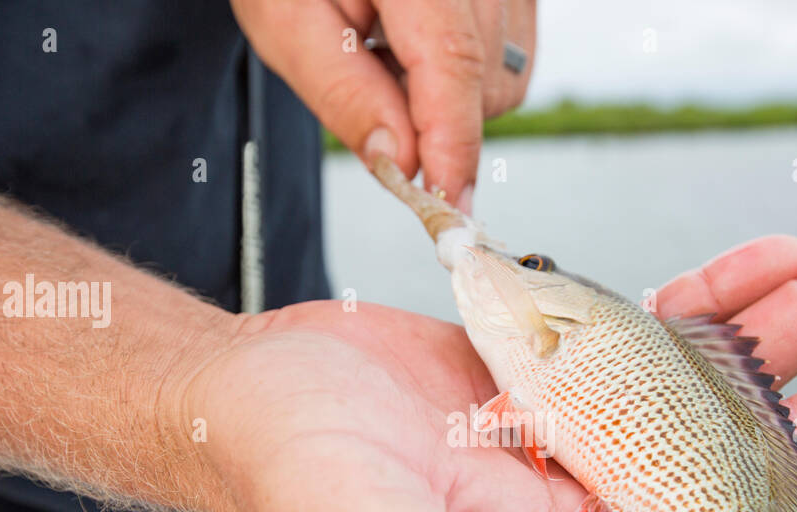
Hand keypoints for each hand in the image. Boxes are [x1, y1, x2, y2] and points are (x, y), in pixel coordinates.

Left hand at [231, 0, 535, 208]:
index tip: (446, 206)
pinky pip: (511, 54)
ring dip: (448, 92)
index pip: (454, 65)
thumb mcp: (285, 20)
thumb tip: (399, 161)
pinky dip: (466, 70)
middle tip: (370, 77)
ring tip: (389, 44)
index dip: (452, 147)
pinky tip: (417, 37)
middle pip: (484, 81)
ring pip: (503, 77)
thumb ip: (342, 94)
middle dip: (433, 115)